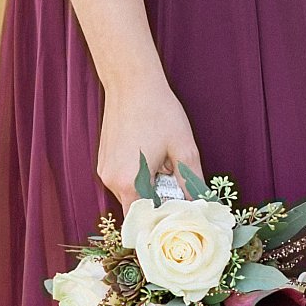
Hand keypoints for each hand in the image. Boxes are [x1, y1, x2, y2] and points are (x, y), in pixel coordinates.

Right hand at [96, 74, 200, 209]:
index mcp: (129, 181)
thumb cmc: (158, 113)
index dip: (163, 221)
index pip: (144, 220)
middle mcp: (111, 180)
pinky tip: (153, 160)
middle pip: (139, 209)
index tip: (181, 216)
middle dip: (160, 204)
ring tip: (165, 167)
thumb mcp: (184, 149)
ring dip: (151, 190)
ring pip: (132, 194)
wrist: (131, 84)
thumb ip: (191, 182)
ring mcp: (105, 170)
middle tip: (180, 190)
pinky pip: (125, 180)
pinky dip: (140, 178)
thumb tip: (200, 204)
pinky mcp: (105, 161)